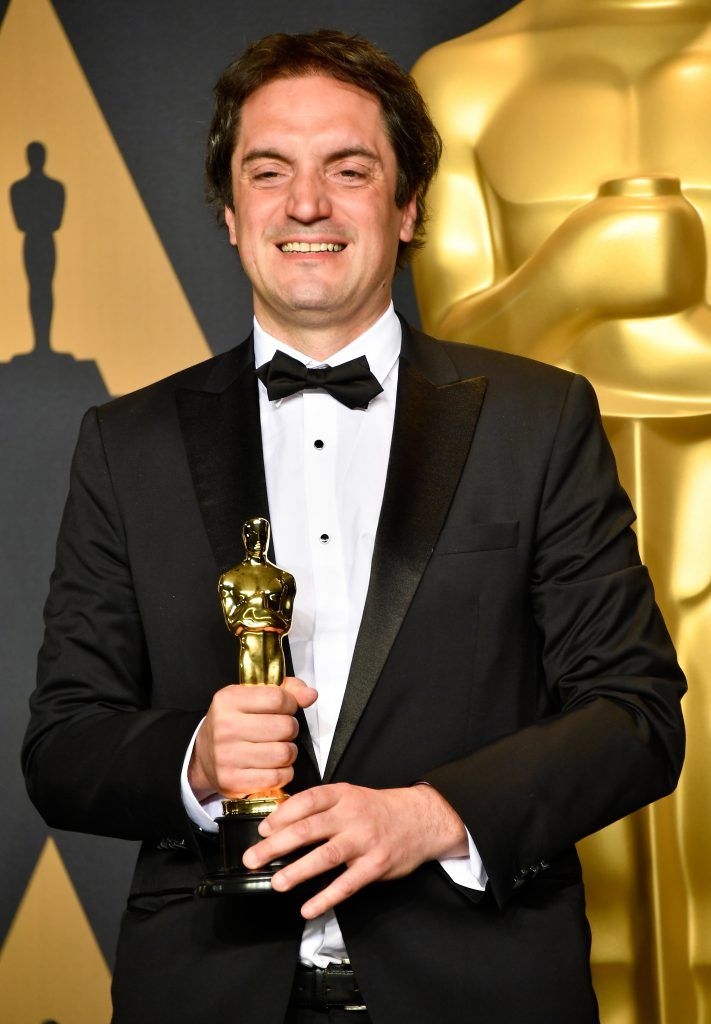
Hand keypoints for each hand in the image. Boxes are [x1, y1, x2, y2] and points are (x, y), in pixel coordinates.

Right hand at [188, 677, 317, 801]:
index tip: (284, 710)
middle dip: (290, 729)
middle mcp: (225, 727)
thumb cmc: (234, 723)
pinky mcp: (233, 781)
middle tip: (281, 732)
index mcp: (229, 700)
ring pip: (284, 753)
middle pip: (286, 727)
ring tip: (278, 748)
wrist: (202, 756)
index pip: (278, 698)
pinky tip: (273, 766)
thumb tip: (311, 694)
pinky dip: (283, 772)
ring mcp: (227, 756)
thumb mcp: (252, 697)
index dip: (290, 704)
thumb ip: (286, 690)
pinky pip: (277, 777)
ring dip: (289, 752)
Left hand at [243, 782, 467, 917]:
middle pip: (309, 829)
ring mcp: (365, 840)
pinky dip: (326, 898)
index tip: (262, 829)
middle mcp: (352, 815)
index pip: (306, 801)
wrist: (421, 819)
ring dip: (298, 870)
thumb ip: (320, 808)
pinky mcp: (376, 865)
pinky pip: (347, 884)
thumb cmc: (377, 810)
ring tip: (277, 882)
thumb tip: (280, 823)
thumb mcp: (350, 797)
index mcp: (342, 795)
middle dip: (277, 845)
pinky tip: (308, 908)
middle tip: (253, 858)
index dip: (281, 815)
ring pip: (326, 855)